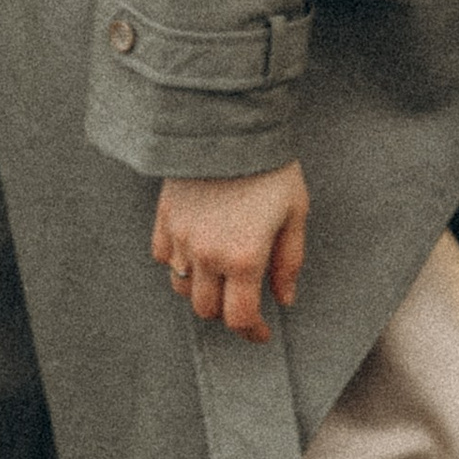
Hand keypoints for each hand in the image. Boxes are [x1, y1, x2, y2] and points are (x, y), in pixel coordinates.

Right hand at [152, 163, 309, 341]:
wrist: (231, 126)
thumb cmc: (271, 168)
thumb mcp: (295, 214)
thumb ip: (289, 262)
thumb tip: (285, 298)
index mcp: (243, 257)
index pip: (239, 317)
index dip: (251, 332)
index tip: (262, 332)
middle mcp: (206, 254)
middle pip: (206, 308)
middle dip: (227, 312)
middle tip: (244, 301)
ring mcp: (180, 237)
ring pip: (180, 287)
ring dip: (200, 291)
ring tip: (220, 278)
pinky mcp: (164, 219)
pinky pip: (163, 258)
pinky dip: (177, 264)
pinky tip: (195, 253)